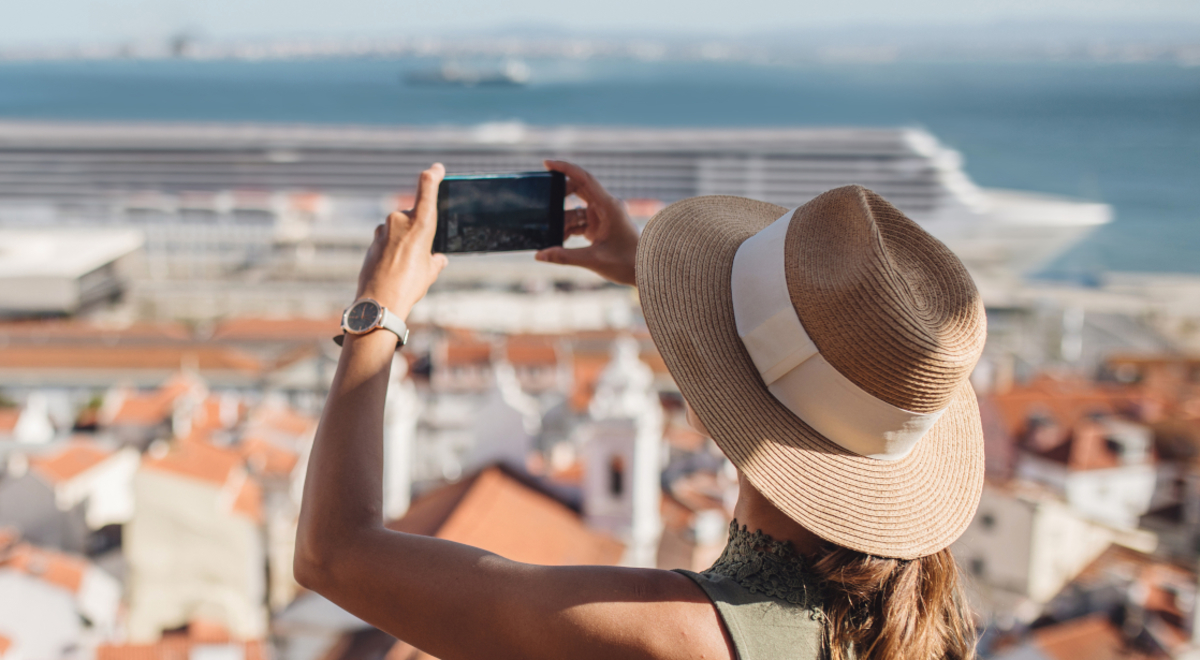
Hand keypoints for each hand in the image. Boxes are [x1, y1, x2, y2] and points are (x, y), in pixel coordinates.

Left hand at [356, 164, 448, 319]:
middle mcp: (400, 220)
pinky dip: (393, 249)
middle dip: (419, 229)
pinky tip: (395, 268)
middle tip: (423, 252)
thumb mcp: (430, 272)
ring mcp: (383, 230)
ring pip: (399, 228)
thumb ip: (435, 260)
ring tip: (408, 267)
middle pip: (413, 215)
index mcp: (420, 222)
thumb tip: (438, 259)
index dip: (433, 174)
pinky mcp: (373, 241)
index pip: (426, 185)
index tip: (437, 169)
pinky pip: (388, 240)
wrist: (379, 302)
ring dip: (405, 241)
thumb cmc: (409, 285)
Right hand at [535, 160, 638, 286]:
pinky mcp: (599, 227)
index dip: (565, 168)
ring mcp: (602, 216)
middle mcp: (606, 206)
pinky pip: (578, 222)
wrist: (644, 272)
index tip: (546, 163)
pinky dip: (567, 229)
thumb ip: (564, 257)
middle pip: (577, 190)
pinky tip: (557, 241)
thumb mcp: (593, 260)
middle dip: (558, 197)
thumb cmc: (626, 263)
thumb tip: (539, 255)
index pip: (584, 178)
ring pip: (575, 210)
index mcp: (609, 206)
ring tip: (548, 234)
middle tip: (542, 205)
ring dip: (562, 220)